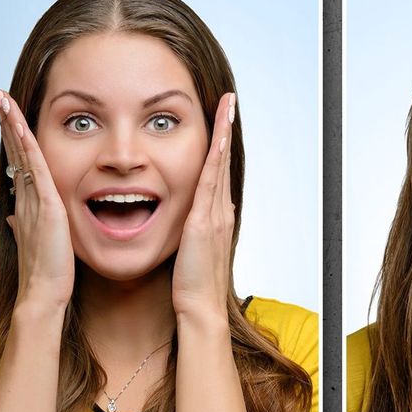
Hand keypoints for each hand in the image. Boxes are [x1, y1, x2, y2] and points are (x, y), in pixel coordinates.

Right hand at [0, 92, 73, 314]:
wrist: (44, 292)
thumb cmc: (47, 271)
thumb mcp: (37, 242)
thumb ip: (26, 226)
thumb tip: (16, 219)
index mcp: (28, 204)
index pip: (19, 163)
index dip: (12, 140)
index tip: (5, 118)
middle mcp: (27, 197)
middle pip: (14, 152)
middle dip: (6, 124)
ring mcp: (35, 199)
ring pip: (21, 154)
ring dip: (11, 125)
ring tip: (2, 100)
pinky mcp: (47, 204)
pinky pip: (35, 167)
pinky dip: (26, 144)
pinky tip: (19, 125)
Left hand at [169, 92, 238, 324]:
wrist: (199, 308)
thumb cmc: (190, 288)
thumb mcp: (187, 254)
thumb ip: (185, 235)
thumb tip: (182, 224)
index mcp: (214, 219)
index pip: (216, 174)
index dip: (219, 147)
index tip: (219, 123)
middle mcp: (220, 211)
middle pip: (223, 162)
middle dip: (226, 130)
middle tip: (229, 102)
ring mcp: (216, 214)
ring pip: (221, 164)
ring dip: (224, 133)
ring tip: (227, 107)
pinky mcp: (206, 219)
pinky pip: (211, 178)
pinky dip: (216, 154)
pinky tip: (217, 135)